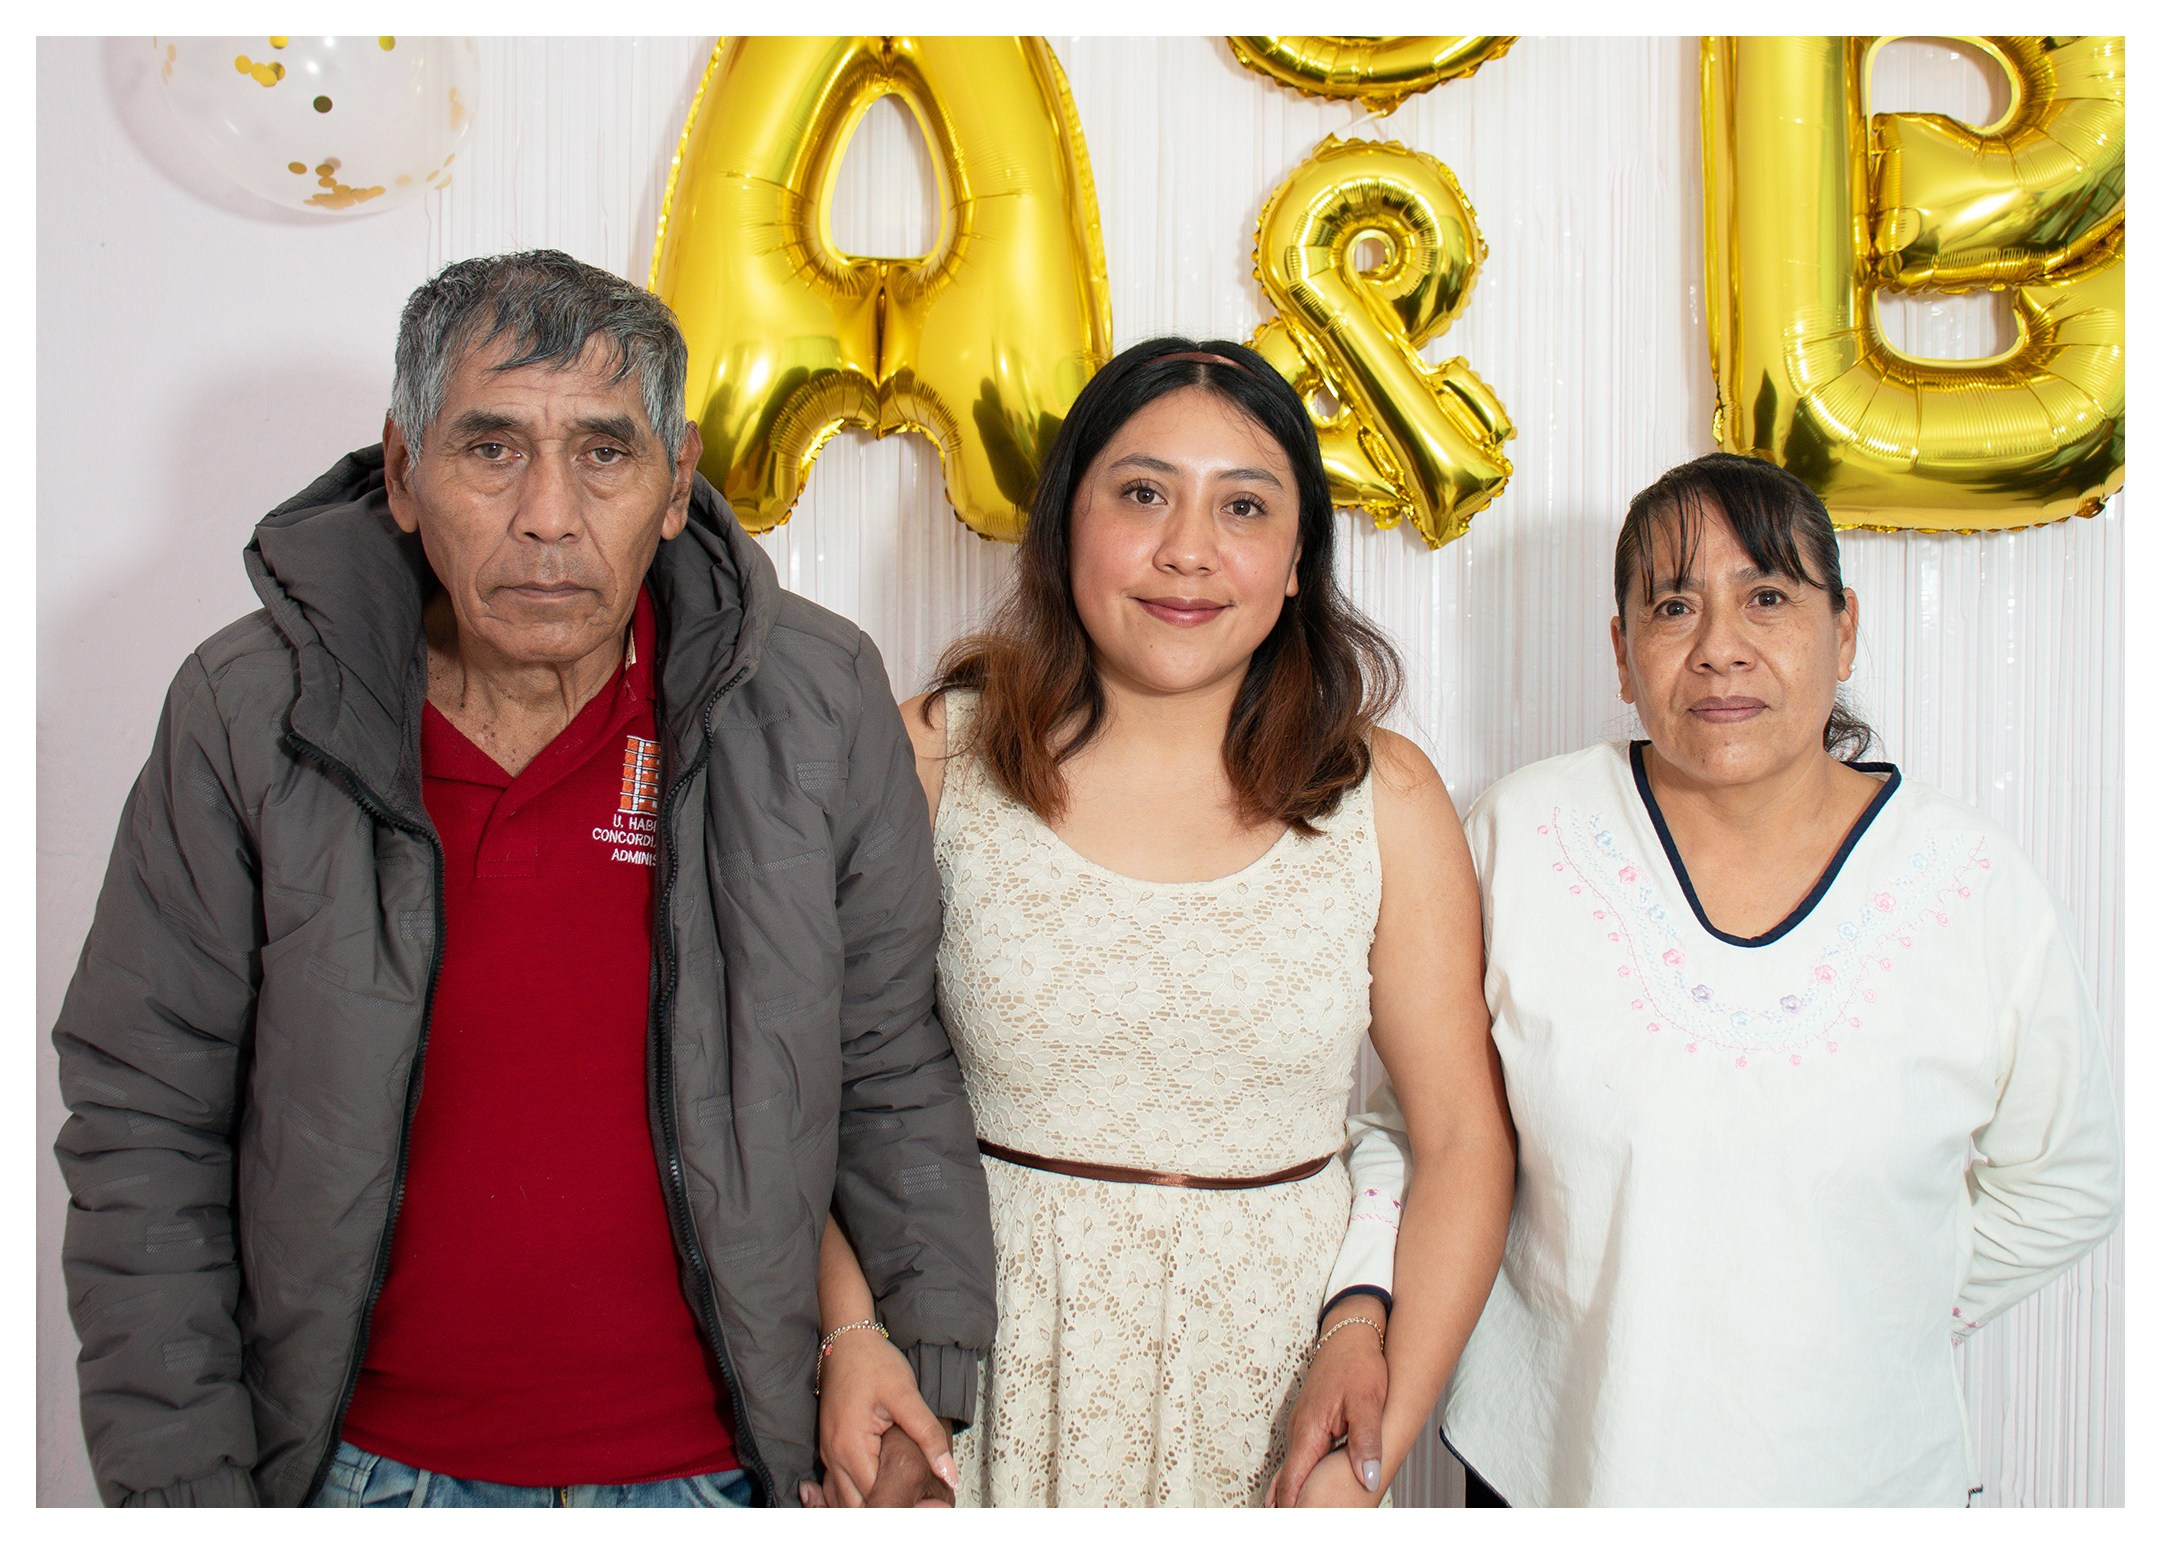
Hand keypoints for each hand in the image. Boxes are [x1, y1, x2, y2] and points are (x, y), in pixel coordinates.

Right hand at [814, 1326, 957, 1505]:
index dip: (904, 1506)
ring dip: (871, 1506)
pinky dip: (859, 1496)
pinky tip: (880, 1492)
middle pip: (857, 1508)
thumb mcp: (906, 1395)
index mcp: (850, 1447)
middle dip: (886, 1510)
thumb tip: (949, 1472)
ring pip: (845, 1502)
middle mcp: (834, 1456)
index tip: (929, 1509)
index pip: (876, 1499)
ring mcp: (829, 1454)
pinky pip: (839, 1487)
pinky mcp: (832, 1448)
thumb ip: (928, 1436)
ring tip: (903, 1501)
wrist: (846, 1341)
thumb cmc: (872, 1362)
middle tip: (919, 1508)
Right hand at [1266, 1302, 1387, 1506]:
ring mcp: (1301, 1428)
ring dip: (1292, 1497)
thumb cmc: (1359, 1365)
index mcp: (1309, 1432)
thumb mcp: (1368, 1404)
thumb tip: (1367, 1478)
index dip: (1294, 1509)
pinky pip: (1298, 1460)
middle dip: (1289, 1509)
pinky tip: (1303, 1493)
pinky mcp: (1308, 1425)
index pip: (1293, 1483)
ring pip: (1291, 1472)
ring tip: (1296, 1519)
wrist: (1351, 1334)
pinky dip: (1297, 1481)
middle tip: (1291, 1527)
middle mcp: (1298, 1432)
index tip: (1295, 1526)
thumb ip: (1366, 1442)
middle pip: (1287, 1482)